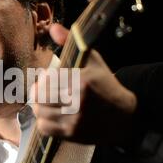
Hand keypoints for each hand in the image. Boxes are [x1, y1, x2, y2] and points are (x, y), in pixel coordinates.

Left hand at [31, 23, 137, 144]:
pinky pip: (45, 129)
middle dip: (38, 92)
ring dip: (40, 107)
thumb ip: (70, 42)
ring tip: (47, 102)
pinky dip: (43, 122)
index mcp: (82, 81)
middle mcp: (78, 101)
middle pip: (40, 97)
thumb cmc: (104, 84)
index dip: (43, 79)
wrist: (123, 116)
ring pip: (40, 113)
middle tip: (43, 90)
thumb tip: (53, 27)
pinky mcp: (72, 134)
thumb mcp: (92, 60)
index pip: (47, 80)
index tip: (47, 77)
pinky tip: (51, 116)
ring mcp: (75, 120)